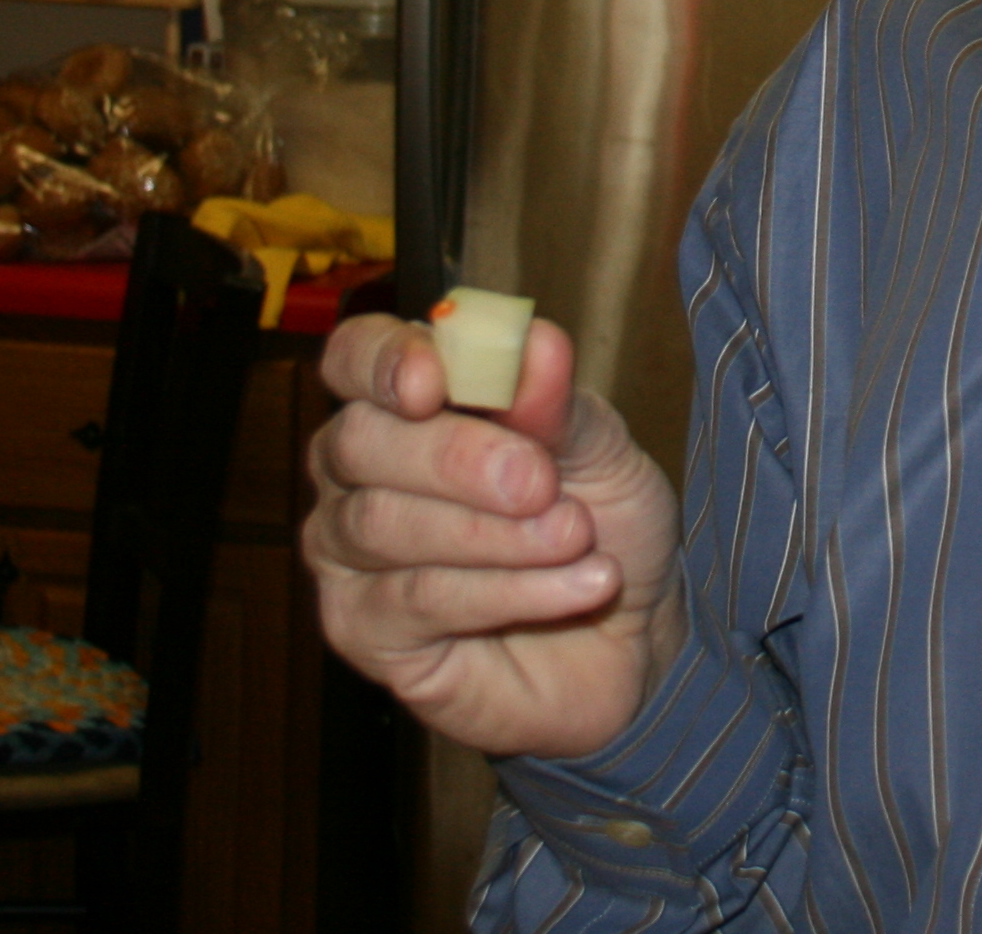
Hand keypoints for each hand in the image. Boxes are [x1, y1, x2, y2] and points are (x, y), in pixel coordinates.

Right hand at [303, 309, 683, 758]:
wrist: (633, 638)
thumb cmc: (602, 526)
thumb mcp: (601, 451)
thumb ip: (556, 403)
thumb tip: (537, 344)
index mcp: (405, 400)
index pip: (356, 356)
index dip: (383, 360)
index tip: (432, 382)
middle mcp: (358, 471)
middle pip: (360, 441)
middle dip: (457, 457)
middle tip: (542, 482)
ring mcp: (348, 554)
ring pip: (384, 524)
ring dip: (498, 533)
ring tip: (578, 538)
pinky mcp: (362, 631)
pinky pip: (417, 599)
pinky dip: (510, 590)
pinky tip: (577, 587)